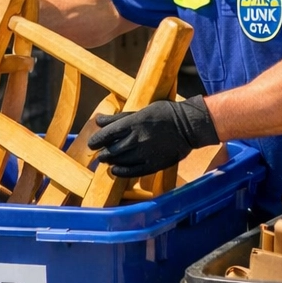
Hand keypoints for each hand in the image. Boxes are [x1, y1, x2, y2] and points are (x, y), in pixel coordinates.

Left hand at [88, 96, 218, 178]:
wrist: (189, 126)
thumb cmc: (164, 114)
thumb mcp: (141, 110)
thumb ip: (119, 117)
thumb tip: (98, 120)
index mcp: (133, 123)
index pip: (107, 134)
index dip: (96, 140)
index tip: (92, 143)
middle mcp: (136, 139)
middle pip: (111, 150)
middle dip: (103, 153)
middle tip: (100, 154)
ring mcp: (145, 153)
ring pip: (120, 161)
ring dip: (110, 162)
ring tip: (108, 161)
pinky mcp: (153, 164)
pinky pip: (132, 172)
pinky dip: (121, 172)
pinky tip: (116, 170)